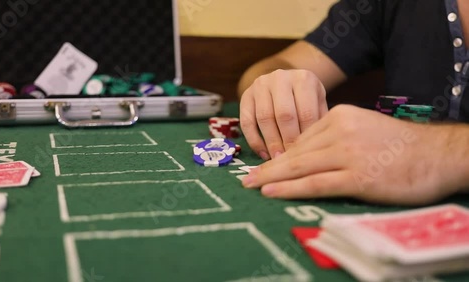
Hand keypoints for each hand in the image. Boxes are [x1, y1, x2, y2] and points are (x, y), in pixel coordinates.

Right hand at [240, 69, 327, 159]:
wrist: (286, 81)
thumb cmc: (306, 98)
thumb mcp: (318, 104)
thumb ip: (318, 122)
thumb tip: (313, 150)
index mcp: (304, 79)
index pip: (306, 112)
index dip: (306, 137)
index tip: (307, 156)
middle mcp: (280, 77)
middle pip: (284, 115)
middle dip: (287, 141)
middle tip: (291, 160)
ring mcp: (260, 85)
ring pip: (264, 118)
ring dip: (271, 142)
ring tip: (277, 160)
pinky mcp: (245, 95)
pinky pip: (247, 121)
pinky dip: (254, 141)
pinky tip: (263, 154)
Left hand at [242, 105, 463, 205]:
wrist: (438, 154)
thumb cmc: (402, 145)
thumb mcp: (364, 128)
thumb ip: (336, 137)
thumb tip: (307, 153)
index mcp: (340, 115)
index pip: (302, 138)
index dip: (281, 154)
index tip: (265, 165)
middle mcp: (340, 131)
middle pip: (295, 152)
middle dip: (268, 166)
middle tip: (246, 176)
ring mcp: (347, 154)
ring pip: (300, 166)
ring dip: (271, 177)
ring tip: (251, 185)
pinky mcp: (357, 177)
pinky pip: (315, 184)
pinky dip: (290, 188)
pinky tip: (271, 191)